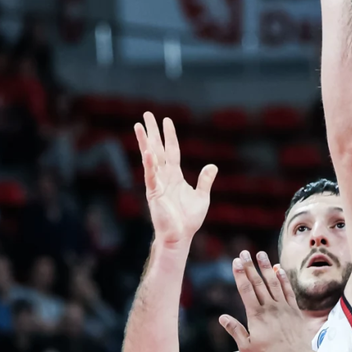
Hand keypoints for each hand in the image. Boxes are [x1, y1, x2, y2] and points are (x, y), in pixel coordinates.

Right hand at [134, 111, 216, 248]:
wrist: (180, 237)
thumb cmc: (188, 220)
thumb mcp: (202, 197)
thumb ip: (205, 180)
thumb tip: (212, 166)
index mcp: (175, 176)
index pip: (172, 151)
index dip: (170, 135)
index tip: (166, 120)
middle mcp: (164, 177)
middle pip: (158, 149)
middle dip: (152, 132)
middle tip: (146, 115)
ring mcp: (157, 184)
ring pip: (150, 158)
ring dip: (145, 142)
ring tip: (138, 126)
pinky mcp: (154, 194)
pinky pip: (151, 177)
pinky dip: (150, 165)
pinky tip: (148, 152)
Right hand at [219, 251, 322, 351]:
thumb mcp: (246, 348)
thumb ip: (235, 330)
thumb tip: (222, 317)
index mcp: (256, 315)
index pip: (246, 290)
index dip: (240, 274)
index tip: (235, 261)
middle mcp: (270, 307)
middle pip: (258, 282)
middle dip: (250, 266)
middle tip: (244, 253)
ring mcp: (283, 307)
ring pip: (274, 282)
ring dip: (266, 267)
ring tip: (261, 254)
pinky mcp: (294, 310)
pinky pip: (288, 290)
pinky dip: (283, 278)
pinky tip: (279, 269)